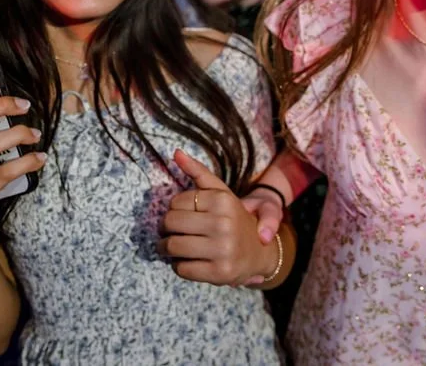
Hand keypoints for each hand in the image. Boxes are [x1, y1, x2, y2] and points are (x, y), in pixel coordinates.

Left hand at [160, 149, 277, 286]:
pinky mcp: (219, 273)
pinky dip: (179, 266)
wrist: (261, 252)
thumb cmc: (234, 219)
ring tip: (171, 247)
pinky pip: (181, 269)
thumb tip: (176, 152)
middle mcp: (224, 224)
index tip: (182, 214)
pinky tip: (188, 261)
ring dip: (166, 248)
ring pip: (172, 246)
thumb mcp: (222, 193)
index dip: (173, 209)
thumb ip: (199, 172)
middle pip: (170, 223)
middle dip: (165, 229)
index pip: (175, 202)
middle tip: (170, 232)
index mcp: (223, 200)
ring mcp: (222, 249)